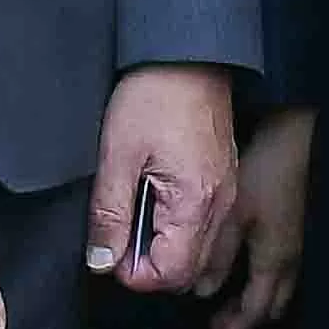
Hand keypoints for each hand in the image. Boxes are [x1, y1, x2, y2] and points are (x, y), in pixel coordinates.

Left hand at [91, 63, 240, 296]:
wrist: (189, 55)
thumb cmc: (154, 98)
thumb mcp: (116, 157)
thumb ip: (109, 215)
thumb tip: (101, 261)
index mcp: (194, 203)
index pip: (169, 274)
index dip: (132, 272)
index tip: (109, 249)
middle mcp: (219, 205)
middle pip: (188, 271)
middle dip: (149, 266)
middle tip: (119, 235)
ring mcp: (226, 194)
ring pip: (199, 252)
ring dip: (165, 249)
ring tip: (136, 216)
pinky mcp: (224, 180)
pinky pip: (205, 227)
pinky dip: (178, 229)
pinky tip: (155, 201)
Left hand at [209, 106, 314, 328]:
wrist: (294, 136)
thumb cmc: (263, 172)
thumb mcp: (231, 214)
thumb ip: (216, 256)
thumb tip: (201, 292)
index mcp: (274, 259)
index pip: (255, 311)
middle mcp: (289, 257)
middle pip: (270, 305)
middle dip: (243, 322)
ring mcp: (294, 242)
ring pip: (276, 288)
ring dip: (252, 303)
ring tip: (222, 306)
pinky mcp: (291, 227)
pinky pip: (277, 271)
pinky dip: (257, 284)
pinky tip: (239, 270)